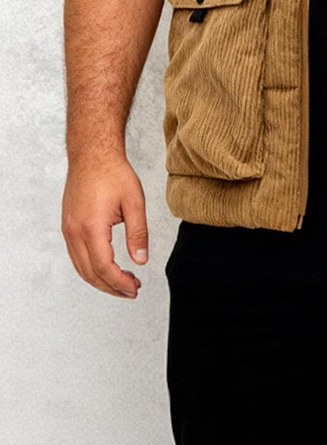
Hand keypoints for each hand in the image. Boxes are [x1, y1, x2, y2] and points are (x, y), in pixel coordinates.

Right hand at [62, 154, 148, 298]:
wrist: (92, 154)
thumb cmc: (113, 173)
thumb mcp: (134, 202)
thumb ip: (138, 233)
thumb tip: (141, 261)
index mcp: (92, 228)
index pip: (104, 268)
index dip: (120, 283)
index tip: (135, 287)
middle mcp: (75, 232)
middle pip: (90, 274)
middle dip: (112, 287)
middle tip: (132, 290)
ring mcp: (68, 230)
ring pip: (81, 268)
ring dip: (101, 280)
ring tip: (123, 282)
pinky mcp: (68, 226)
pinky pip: (76, 256)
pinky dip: (91, 268)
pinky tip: (107, 267)